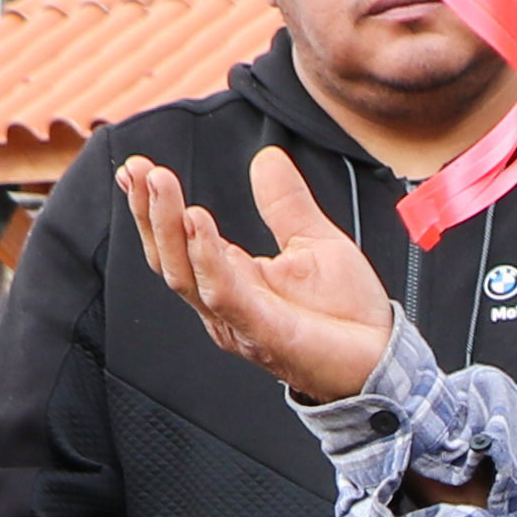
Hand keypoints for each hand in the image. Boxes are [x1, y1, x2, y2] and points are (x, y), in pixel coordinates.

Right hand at [121, 144, 397, 405]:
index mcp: (232, 279)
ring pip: (185, 275)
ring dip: (168, 226)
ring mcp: (239, 321)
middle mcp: (225, 303)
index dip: (153, 206)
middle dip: (149, 212)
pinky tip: (197, 221)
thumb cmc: (347, 314)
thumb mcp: (313, 240)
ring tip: (160, 183)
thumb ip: (285, 202)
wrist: (382, 360)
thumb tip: (266, 155)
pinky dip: (207, 258)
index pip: (179, 241)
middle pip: (170, 258)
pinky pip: (225, 296)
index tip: (135, 168)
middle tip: (137, 170)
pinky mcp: (263, 333)